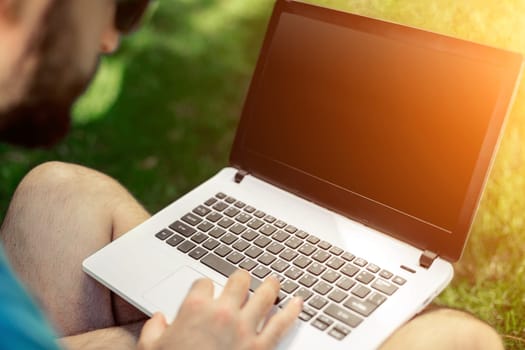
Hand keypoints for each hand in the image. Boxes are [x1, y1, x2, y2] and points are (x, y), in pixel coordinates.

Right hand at [136, 269, 302, 349]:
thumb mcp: (149, 349)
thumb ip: (152, 330)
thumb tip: (158, 320)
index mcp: (195, 308)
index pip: (204, 283)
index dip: (204, 287)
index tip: (206, 291)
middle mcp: (223, 313)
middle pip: (239, 280)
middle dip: (241, 278)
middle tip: (244, 279)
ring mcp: (244, 328)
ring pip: (264, 295)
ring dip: (270, 286)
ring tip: (273, 282)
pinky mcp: (260, 347)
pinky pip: (281, 324)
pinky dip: (291, 312)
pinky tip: (298, 304)